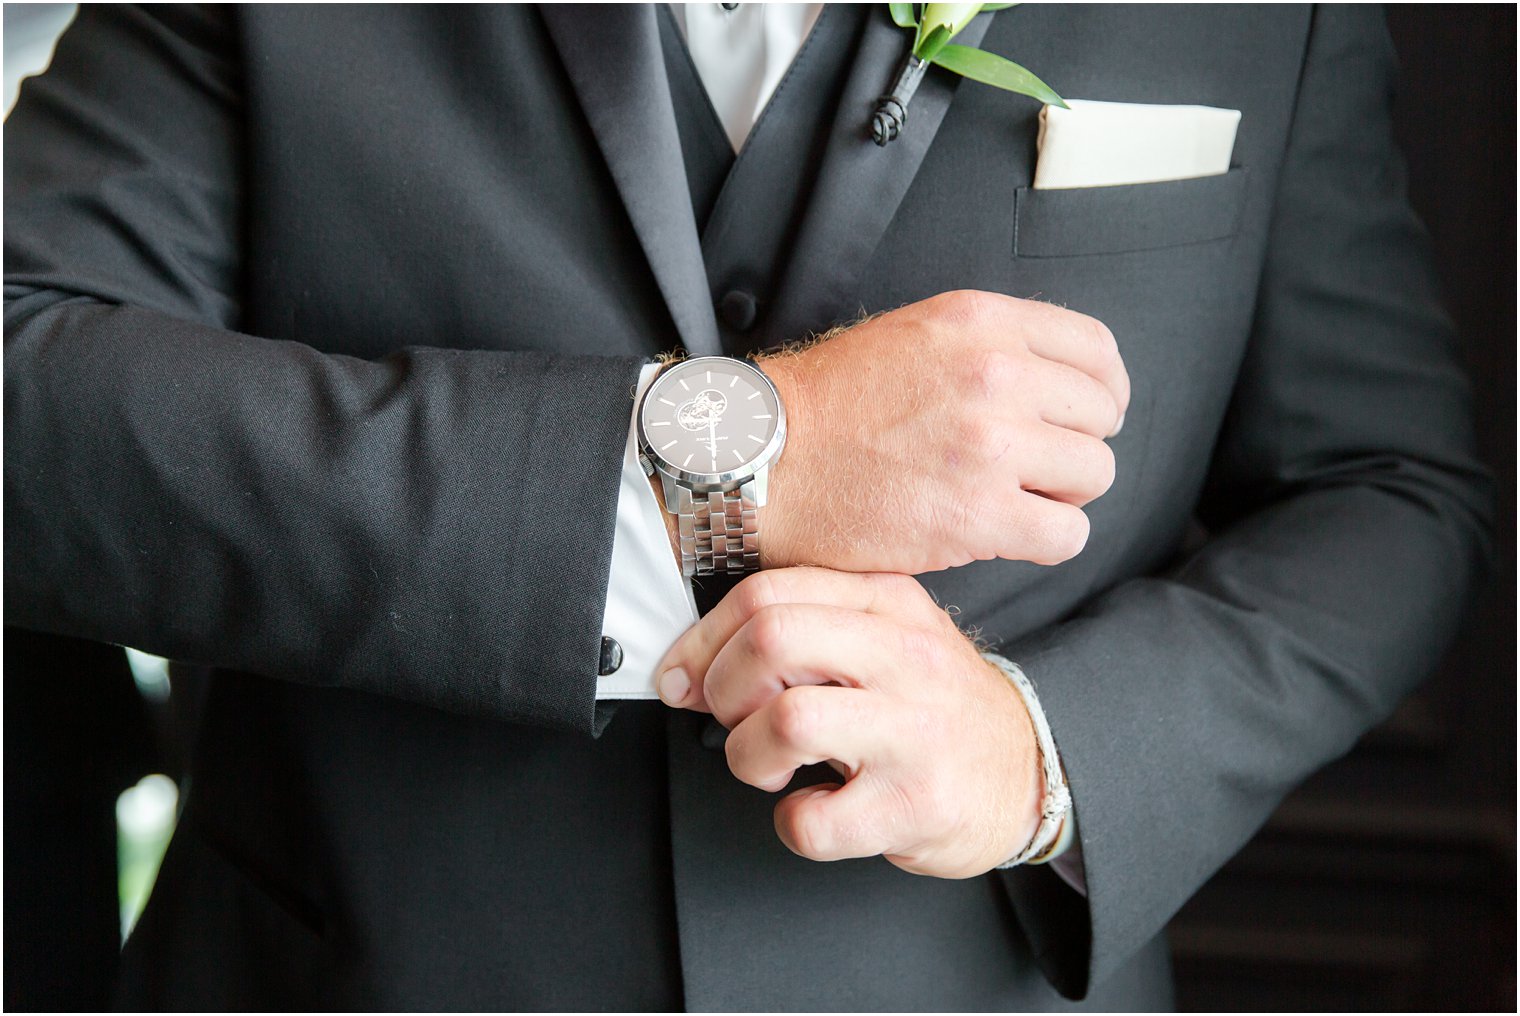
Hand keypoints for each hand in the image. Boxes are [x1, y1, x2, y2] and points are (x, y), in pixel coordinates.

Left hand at [657, 567, 1042, 878]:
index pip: (767, 592)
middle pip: (771, 639)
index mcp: (886, 602)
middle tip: (732, 719)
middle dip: (722, 688)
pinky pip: (813, 819)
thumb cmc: (932, 705)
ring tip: (773, 767)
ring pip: (786, 721)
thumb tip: (693, 659)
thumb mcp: (886, 634)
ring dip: (749, 756)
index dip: (702, 639)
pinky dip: (794, 824)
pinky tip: (816, 810)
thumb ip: (807, 625)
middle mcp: (904, 655)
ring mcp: (914, 731)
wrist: (1027, 769)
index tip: (685, 677)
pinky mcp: (916, 804)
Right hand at [757, 289, 1129, 574]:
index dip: (1101, 392)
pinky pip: (1067, 535)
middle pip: (1101, 417)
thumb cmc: (827, 407)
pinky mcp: (980, 516)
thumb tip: (1054, 381)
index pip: (1098, 351)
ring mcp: (992, 446)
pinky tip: (1007, 535)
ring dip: (1062, 495)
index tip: (1085, 418)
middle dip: (1074, 446)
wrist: (765, 461)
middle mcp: (996, 374)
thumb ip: (988, 346)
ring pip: (1094, 475)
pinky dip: (1047, 542)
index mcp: (982, 322)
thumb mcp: (914, 334)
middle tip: (1032, 467)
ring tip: (1012, 499)